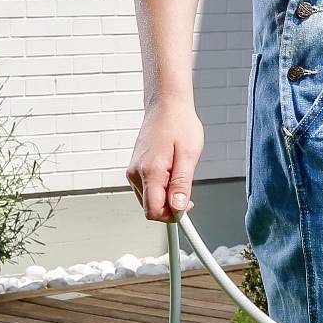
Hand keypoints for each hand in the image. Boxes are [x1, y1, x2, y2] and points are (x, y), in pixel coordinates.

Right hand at [126, 101, 202, 219]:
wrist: (166, 106)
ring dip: (166, 196)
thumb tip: (178, 208)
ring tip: (178, 173)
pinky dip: (160, 188)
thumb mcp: (189, 155)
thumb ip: (182, 184)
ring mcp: (133, 171)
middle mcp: (136, 173)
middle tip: (187, 190)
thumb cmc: (179, 124)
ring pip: (149, 200)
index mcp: (150, 171)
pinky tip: (170, 171)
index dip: (172, 216)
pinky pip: (147, 190)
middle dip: (170, 206)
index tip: (187, 211)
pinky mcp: (135, 169)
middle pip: (151, 208)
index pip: (154, 211)